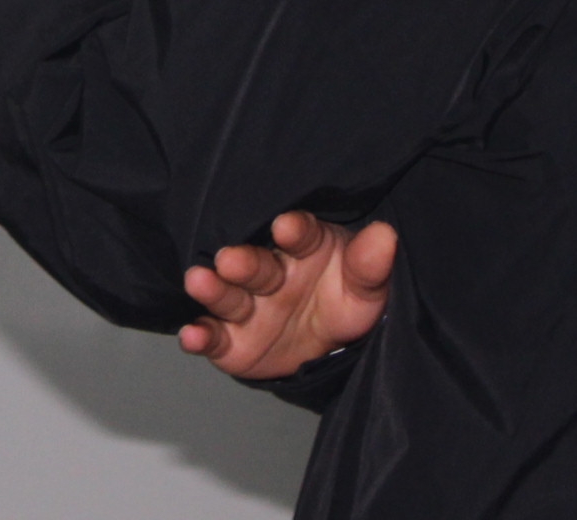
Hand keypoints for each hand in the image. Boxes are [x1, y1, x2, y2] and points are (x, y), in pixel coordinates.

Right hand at [178, 212, 396, 381]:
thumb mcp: (365, 288)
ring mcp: (246, 306)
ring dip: (213, 290)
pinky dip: (199, 338)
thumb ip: (370, 266)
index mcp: (303, 250)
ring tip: (199, 281)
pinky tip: (190, 336)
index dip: (294, 231)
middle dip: (243, 262)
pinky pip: (214, 338)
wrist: (327, 349)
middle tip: (231, 260)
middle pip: (255, 265)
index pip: (299, 235)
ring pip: (228, 296)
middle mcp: (268, 273)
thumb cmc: (343, 301)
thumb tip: (386, 236)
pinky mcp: (230, 341)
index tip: (287, 228)